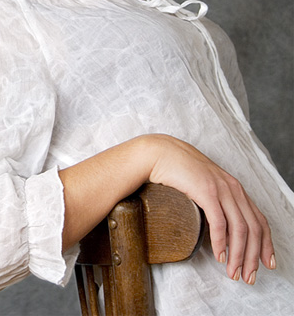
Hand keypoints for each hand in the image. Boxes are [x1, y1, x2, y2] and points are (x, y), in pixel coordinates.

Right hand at [146, 135, 275, 284]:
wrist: (161, 153)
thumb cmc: (180, 171)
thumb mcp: (206, 186)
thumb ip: (217, 201)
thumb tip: (221, 227)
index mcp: (235, 188)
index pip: (260, 220)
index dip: (266, 244)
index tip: (267, 263)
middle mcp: (233, 188)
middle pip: (253, 228)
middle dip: (253, 257)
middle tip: (248, 277)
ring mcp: (220, 189)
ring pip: (239, 228)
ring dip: (238, 255)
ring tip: (233, 272)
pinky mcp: (206, 191)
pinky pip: (219, 222)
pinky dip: (222, 242)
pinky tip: (220, 255)